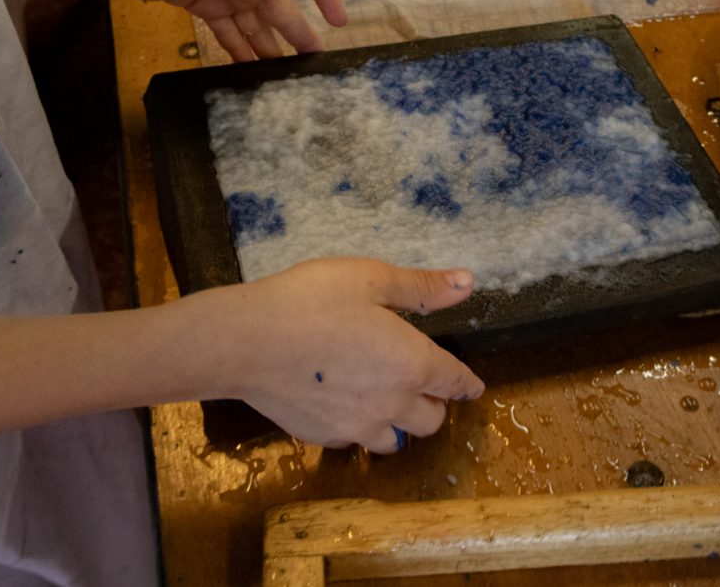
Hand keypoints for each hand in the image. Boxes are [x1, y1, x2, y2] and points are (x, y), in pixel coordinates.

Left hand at [24, 0, 346, 60]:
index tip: (339, 22)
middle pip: (281, 9)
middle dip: (299, 35)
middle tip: (313, 69)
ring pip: (255, 25)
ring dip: (270, 49)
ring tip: (283, 79)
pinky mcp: (201, 4)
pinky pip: (228, 32)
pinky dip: (238, 49)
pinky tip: (246, 70)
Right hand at [197, 258, 484, 452]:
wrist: (247, 342)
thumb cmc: (313, 300)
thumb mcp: (371, 278)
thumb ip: (422, 287)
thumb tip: (468, 283)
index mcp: (413, 364)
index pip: (454, 382)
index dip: (467, 384)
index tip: (472, 387)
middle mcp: (393, 404)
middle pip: (432, 420)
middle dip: (434, 403)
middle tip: (420, 381)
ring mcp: (357, 427)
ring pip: (395, 440)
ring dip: (400, 422)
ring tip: (385, 400)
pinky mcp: (324, 437)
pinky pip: (355, 440)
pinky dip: (360, 426)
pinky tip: (343, 404)